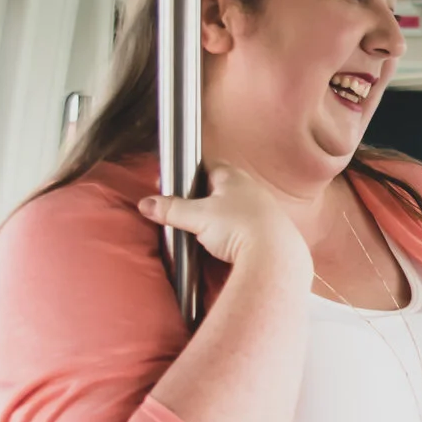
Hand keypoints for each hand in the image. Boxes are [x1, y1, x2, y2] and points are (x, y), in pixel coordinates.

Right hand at [137, 165, 308, 279]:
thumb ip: (171, 209)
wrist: (275, 256)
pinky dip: (234, 232)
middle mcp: (251, 188)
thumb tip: (146, 204)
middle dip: (203, 198)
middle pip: (220, 188)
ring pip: (234, 207)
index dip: (190, 174)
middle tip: (188, 211)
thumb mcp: (197, 217)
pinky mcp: (269, 229)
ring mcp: (263, 208)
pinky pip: (245, 225)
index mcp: (233, 176)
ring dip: (220, 217)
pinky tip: (227, 243)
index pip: (208, 166)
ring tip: (206, 231)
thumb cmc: (239, 227)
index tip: (176, 185)